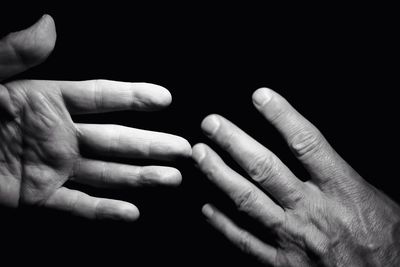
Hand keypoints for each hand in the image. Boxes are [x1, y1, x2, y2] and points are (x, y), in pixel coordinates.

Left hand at [0, 15, 190, 220]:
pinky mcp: (37, 196)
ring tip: (173, 177)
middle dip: (152, 144)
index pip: (101, 96)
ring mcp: (52, 167)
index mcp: (47, 100)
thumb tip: (49, 24)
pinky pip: (77, 205)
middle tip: (184, 147)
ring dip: (141, 176)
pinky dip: (104, 211)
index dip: (134, 96)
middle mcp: (58, 134)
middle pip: (116, 140)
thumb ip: (15, 54)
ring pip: (106, 172)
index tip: (165, 98)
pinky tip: (132, 212)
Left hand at [192, 88, 399, 265]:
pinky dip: (223, 224)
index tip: (260, 96)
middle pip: (266, 169)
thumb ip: (339, 175)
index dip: (282, 116)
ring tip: (199, 154)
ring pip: (248, 201)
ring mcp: (294, 239)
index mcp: (341, 190)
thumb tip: (310, 151)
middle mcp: (313, 211)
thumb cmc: (386, 242)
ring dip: (219, 175)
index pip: (307, 143)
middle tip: (211, 124)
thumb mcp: (375, 200)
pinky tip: (206, 208)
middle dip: (234, 143)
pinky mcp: (283, 264)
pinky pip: (245, 242)